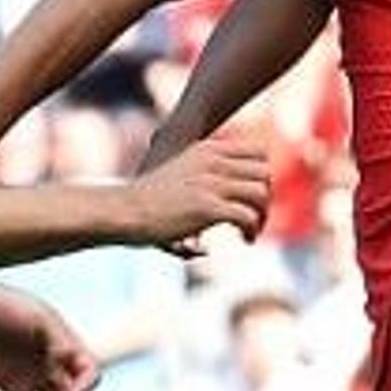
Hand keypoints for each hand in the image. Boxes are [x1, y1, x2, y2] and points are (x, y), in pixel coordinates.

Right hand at [120, 135, 274, 255]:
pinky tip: (244, 240)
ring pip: (260, 194)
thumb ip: (204, 171)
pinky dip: (251, 230)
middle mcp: (212, 163)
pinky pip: (247, 216)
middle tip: (255, 217)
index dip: (263, 176)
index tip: (252, 196)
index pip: (258, 152)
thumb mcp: (181, 170)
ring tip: (251, 233)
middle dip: (266, 198)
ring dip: (262, 217)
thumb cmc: (149, 198)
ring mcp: (210, 184)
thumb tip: (223, 183)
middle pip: (265, 174)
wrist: (124, 210)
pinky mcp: (207, 207)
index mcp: (207, 150)